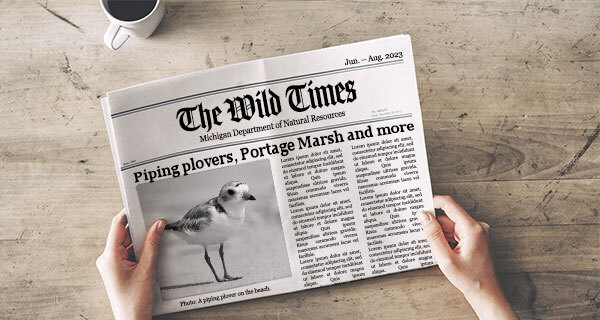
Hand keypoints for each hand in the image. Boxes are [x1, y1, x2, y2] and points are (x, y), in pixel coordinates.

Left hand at [96, 209, 165, 319]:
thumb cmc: (134, 302)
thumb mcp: (147, 269)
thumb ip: (152, 244)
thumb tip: (157, 225)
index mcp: (109, 256)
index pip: (117, 225)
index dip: (127, 213)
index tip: (138, 204)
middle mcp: (107, 259)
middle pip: (123, 234)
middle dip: (138, 228)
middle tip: (154, 222)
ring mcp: (111, 265)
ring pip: (127, 243)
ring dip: (140, 241)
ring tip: (154, 241)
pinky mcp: (117, 270)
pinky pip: (128, 253)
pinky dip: (139, 250)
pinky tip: (150, 252)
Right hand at [419, 195, 516, 319]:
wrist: (486, 294)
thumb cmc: (471, 280)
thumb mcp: (446, 259)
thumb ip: (433, 235)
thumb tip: (424, 216)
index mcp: (473, 229)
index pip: (449, 205)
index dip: (433, 203)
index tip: (420, 205)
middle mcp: (478, 227)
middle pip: (449, 217)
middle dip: (436, 227)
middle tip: (427, 240)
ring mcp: (478, 233)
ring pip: (451, 226)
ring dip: (442, 236)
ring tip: (441, 252)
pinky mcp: (476, 239)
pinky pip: (456, 233)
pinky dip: (448, 240)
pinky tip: (446, 253)